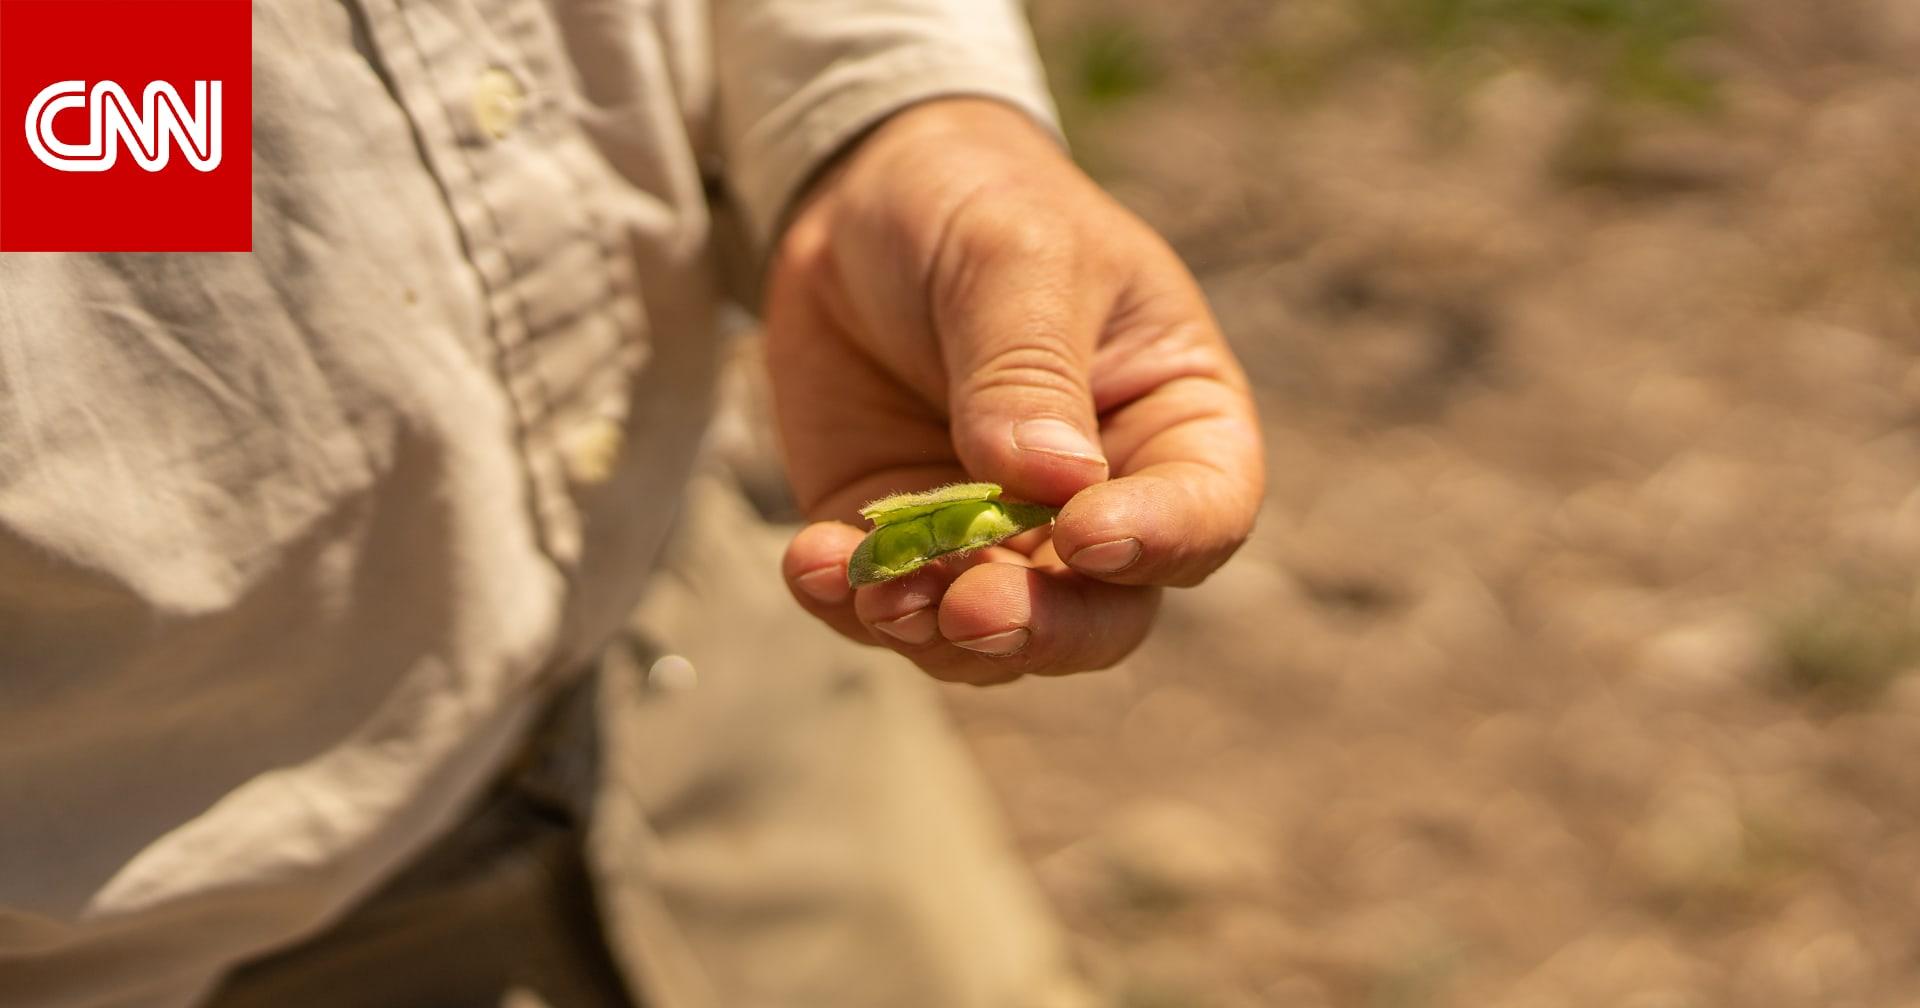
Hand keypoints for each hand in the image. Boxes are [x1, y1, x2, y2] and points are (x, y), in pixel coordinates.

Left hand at [768, 98, 1263, 684]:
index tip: (1087, 533)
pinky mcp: (904, 545)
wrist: (858, 197)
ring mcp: (1000, 537)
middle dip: (1039, 627)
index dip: (1160, 541)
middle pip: (1105, 613)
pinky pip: (887, 607)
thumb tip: (1055, 483)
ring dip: (936, 631)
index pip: (1205, 512)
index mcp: (1175, 421)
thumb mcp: (1014, 256)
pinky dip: (849, 603)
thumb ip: (1030, 369)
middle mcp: (1102, 501)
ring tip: (876, 595)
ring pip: (995, 634)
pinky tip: (811, 564)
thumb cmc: (979, 203)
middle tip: (971, 611)